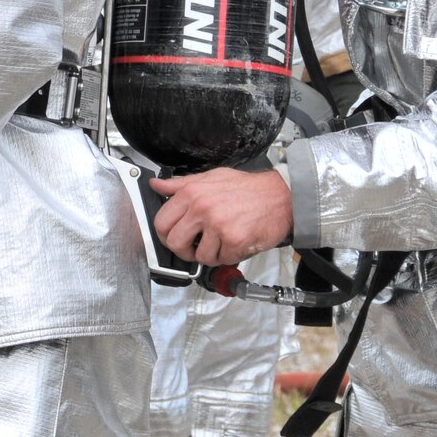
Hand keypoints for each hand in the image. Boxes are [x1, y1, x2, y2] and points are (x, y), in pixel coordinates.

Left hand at [148, 167, 292, 266]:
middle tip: (194, 247)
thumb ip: (180, 184)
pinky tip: (235, 242)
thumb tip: (156, 185)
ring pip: (199, 256)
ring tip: (221, 241)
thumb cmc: (247, 188)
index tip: (173, 237)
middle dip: (183, 250)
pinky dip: (228, 255)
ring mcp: (218, 225)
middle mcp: (202, 208)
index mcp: (192, 193)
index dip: (165, 234)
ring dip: (210, 254)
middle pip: (174, 243)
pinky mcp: (234, 240)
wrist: (281, 195)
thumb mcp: (210, 177)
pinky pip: (222, 259)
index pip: (161, 222)